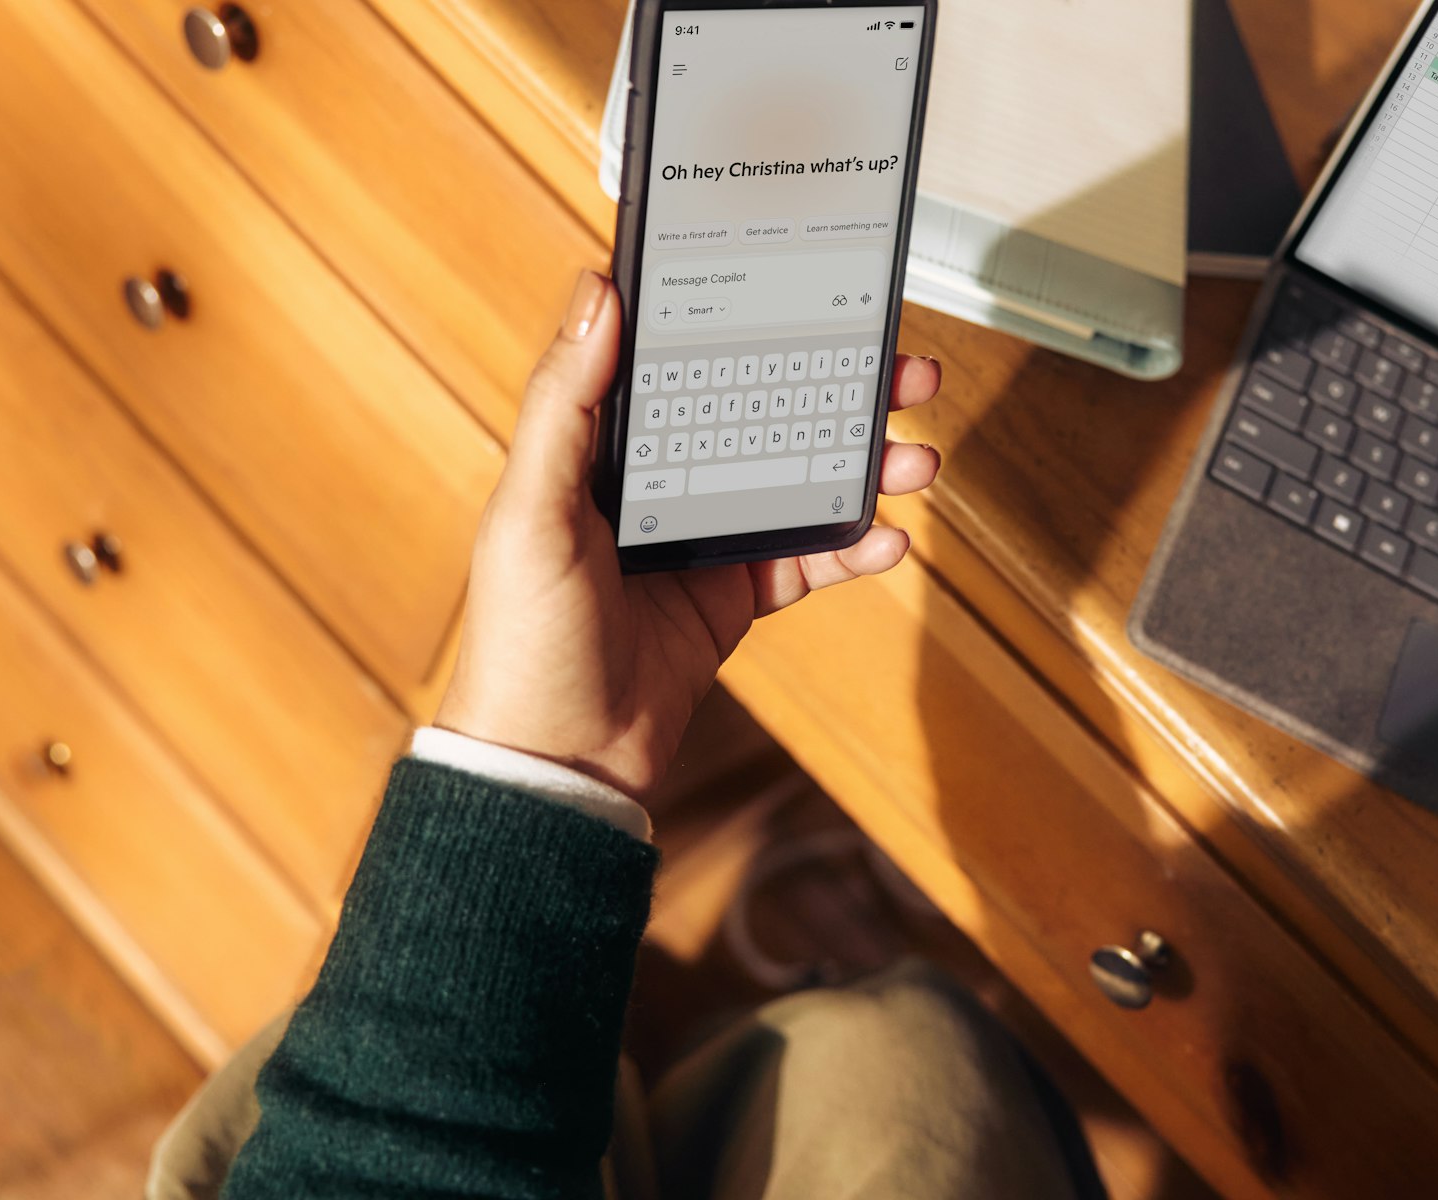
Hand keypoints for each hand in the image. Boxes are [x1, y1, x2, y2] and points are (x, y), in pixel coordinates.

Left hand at [434, 271, 942, 795]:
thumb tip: (594, 294)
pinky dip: (854, 548)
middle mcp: (661, 482)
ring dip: (864, 467)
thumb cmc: (522, 640)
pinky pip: (808, 559)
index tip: (809, 298)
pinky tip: (888, 540)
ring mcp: (704, 539)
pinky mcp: (734, 596)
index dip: (752, 326)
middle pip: (765, 413)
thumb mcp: (530, 512)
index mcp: (606, 449)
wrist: (560, 761)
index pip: (689, 362)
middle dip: (839, 391)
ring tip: (914, 460)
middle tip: (902, 373)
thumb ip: (563, 404)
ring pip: (801, 481)